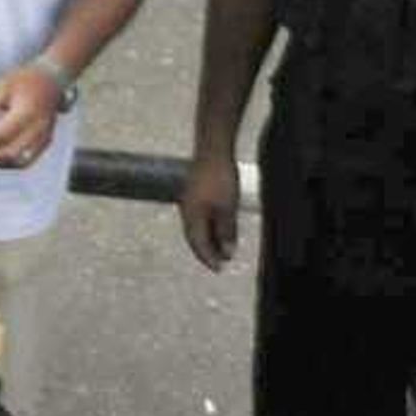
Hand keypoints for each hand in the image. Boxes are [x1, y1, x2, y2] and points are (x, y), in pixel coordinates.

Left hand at [0, 63, 67, 169]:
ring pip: (19, 162)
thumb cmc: (25, 80)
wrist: (53, 78)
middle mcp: (38, 128)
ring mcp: (44, 137)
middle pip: (11, 153)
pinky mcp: (44, 143)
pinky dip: (9, 163)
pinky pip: (26, 161)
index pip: (2, 134)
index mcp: (27, 112)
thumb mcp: (3, 85)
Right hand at [176, 148, 241, 272]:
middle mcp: (188, 211)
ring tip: (221, 246)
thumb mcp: (227, 208)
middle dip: (208, 251)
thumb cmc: (219, 177)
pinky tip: (219, 224)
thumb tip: (227, 253)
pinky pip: (201, 215)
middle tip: (220, 262)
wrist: (213, 147)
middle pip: (197, 238)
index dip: (210, 259)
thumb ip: (227, 232)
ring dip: (210, 238)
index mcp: (192, 218)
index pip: (199, 245)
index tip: (220, 268)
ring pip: (199, 226)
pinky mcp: (196, 191)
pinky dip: (210, 225)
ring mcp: (190, 201)